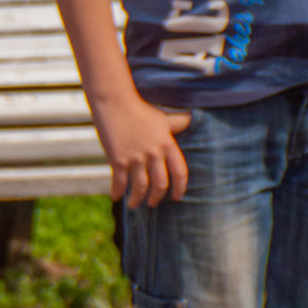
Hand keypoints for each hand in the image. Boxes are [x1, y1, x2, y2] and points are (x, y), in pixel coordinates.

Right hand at [93, 91, 192, 205]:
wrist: (115, 103)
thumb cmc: (139, 109)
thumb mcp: (163, 118)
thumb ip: (177, 123)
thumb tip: (192, 118)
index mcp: (167, 145)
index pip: (180, 173)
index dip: (180, 188)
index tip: (177, 197)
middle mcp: (154, 154)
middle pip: (160, 184)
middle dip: (156, 198)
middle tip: (153, 203)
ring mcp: (135, 158)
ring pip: (140, 187)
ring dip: (137, 199)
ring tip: (134, 204)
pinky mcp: (118, 159)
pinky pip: (120, 182)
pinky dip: (118, 192)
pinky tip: (116, 196)